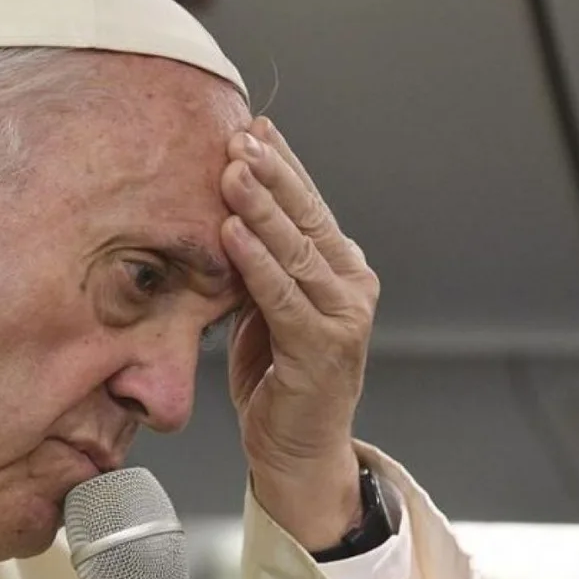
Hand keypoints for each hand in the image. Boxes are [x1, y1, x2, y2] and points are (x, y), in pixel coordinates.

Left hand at [220, 116, 379, 551]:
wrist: (298, 451)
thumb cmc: (278, 379)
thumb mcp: (263, 308)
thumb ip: (258, 266)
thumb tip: (226, 213)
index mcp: (341, 269)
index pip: (309, 205)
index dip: (282, 165)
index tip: (252, 127)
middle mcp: (351, 286)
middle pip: (307, 217)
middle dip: (271, 173)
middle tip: (239, 135)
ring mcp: (344, 316)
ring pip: (297, 250)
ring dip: (262, 207)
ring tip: (232, 170)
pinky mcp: (324, 347)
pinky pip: (283, 296)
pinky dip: (256, 263)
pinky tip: (233, 232)